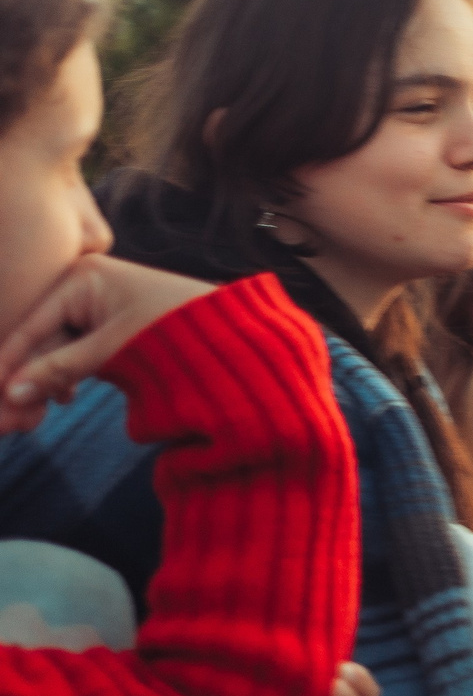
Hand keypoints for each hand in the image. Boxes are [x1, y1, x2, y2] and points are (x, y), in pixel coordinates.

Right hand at [0, 257, 217, 432]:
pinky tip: (63, 398)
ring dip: (43, 380)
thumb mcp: (112, 350)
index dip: (7, 363)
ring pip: (54, 347)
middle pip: (38, 336)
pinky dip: (65, 375)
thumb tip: (11, 393)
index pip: (30, 324)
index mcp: (82, 276)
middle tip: (10, 419)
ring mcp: (94, 303)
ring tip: (32, 415)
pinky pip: (73, 350)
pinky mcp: (106, 323)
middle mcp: (83, 283)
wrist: (228, 336)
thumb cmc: (173, 332)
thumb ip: (58, 369)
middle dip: (24, 376)